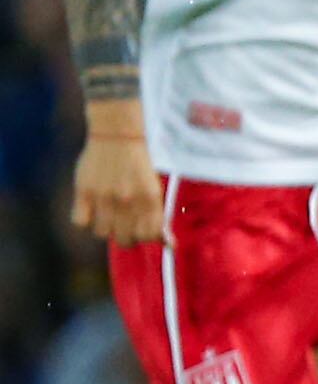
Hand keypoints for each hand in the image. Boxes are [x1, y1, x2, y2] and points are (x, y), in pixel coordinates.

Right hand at [70, 124, 162, 245]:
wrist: (117, 136)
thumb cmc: (137, 167)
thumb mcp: (154, 190)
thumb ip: (159, 219)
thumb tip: (171, 247)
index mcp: (151, 199)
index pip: (148, 236)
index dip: (143, 236)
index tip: (139, 228)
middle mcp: (129, 200)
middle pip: (125, 239)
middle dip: (124, 236)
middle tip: (122, 224)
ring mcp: (106, 196)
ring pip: (102, 233)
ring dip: (104, 228)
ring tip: (106, 214)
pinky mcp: (84, 191)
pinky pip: (80, 222)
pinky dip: (84, 220)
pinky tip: (90, 209)